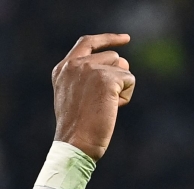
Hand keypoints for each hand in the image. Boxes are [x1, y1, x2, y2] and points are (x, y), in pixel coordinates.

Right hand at [51, 34, 135, 160]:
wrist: (75, 143)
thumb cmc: (79, 128)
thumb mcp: (76, 96)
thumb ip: (88, 77)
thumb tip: (121, 64)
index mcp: (63, 68)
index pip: (88, 42)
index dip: (109, 39)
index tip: (126, 39)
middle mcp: (75, 63)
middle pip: (114, 58)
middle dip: (118, 78)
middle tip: (105, 102)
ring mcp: (90, 68)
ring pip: (123, 68)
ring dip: (122, 88)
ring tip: (105, 106)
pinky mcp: (105, 77)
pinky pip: (130, 80)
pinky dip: (126, 96)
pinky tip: (112, 109)